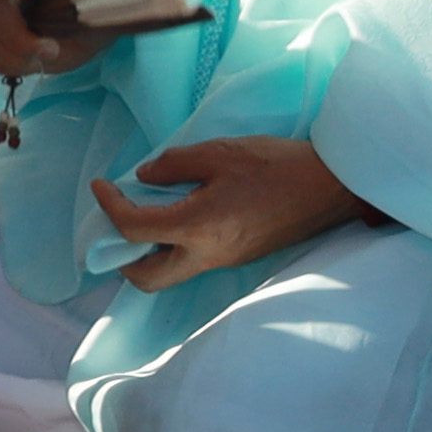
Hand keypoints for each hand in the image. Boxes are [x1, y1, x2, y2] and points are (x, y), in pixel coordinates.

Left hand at [94, 134, 361, 290]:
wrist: (329, 187)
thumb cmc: (276, 165)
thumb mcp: (219, 152)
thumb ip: (174, 165)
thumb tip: (146, 178)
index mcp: (198, 227)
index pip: (135, 228)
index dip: (109, 206)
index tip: (102, 185)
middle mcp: (207, 254)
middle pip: (146, 279)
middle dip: (121, 257)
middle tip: (117, 223)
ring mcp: (224, 261)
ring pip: (170, 274)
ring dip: (148, 254)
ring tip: (146, 217)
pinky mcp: (237, 257)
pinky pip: (192, 262)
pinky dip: (173, 246)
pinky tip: (179, 216)